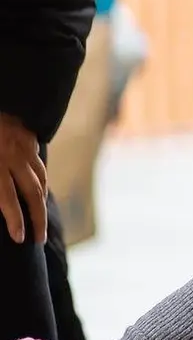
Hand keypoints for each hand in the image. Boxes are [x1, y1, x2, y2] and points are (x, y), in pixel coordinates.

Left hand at [0, 113, 46, 243]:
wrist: (0, 99)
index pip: (7, 198)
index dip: (15, 220)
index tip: (19, 239)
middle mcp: (13, 157)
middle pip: (32, 193)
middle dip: (37, 219)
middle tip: (39, 240)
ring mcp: (25, 148)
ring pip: (41, 180)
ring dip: (42, 204)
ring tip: (41, 222)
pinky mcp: (31, 140)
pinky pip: (39, 167)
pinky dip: (41, 183)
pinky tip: (39, 194)